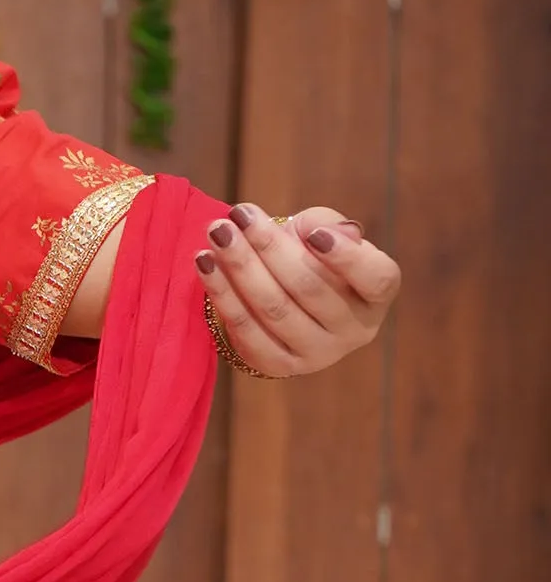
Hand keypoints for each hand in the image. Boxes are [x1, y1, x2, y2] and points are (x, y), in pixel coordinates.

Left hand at [197, 201, 399, 378]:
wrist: (286, 291)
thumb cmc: (312, 254)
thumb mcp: (325, 230)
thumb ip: (324, 224)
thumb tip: (320, 233)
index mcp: (376, 294)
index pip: (376, 278)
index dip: (346, 257)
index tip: (312, 233)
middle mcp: (355, 329)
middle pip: (310, 288)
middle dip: (269, 247)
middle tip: (239, 216)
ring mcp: (319, 354)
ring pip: (274, 309)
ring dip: (240, 267)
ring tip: (216, 233)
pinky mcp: (280, 366)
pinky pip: (246, 331)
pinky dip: (222, 294)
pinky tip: (204, 263)